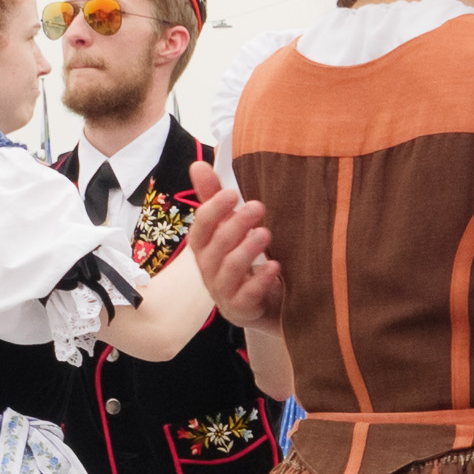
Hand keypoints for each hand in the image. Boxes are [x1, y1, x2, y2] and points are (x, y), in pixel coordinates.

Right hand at [187, 184, 283, 329]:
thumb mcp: (230, 227)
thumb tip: (197, 164)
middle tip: (259, 207)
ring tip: (266, 234)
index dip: (213, 210)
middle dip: (236, 225)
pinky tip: (275, 267)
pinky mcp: (241, 310)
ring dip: (247, 249)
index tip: (233, 193)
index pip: (200, 227)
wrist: (265, 303)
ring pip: (229, 270)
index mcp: (204, 248)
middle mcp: (209, 270)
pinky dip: (260, 280)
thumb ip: (215, 198)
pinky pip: (246, 296)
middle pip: (216, 246)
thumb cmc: (244, 259)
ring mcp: (223, 292)